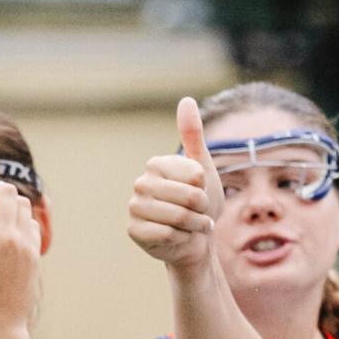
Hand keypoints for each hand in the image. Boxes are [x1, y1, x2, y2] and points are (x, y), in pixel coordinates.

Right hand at [127, 97, 223, 270]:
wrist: (197, 238)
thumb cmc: (200, 203)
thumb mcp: (203, 167)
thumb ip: (193, 135)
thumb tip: (186, 99)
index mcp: (156, 165)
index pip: (195, 175)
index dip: (205, 188)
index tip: (200, 191)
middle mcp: (141, 183)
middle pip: (188, 197)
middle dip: (202, 209)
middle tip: (199, 213)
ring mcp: (134, 207)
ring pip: (178, 217)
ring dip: (195, 225)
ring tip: (192, 225)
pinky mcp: (134, 231)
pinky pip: (166, 234)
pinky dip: (181, 238)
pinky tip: (178, 237)